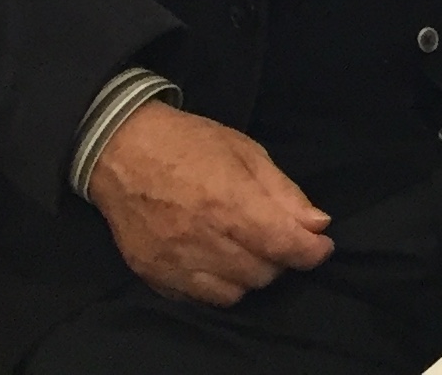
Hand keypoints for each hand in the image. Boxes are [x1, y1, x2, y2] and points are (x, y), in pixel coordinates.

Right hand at [88, 102, 333, 305]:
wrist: (121, 151)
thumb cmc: (189, 143)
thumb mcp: (246, 152)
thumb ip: (284, 193)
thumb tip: (318, 225)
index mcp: (228, 202)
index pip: (283, 245)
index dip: (311, 252)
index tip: (321, 246)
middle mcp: (202, 239)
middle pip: (263, 273)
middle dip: (281, 258)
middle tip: (277, 237)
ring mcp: (174, 262)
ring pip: (235, 293)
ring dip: (251, 274)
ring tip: (247, 248)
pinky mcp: (153, 275)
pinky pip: (201, 299)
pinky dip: (220, 286)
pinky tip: (219, 261)